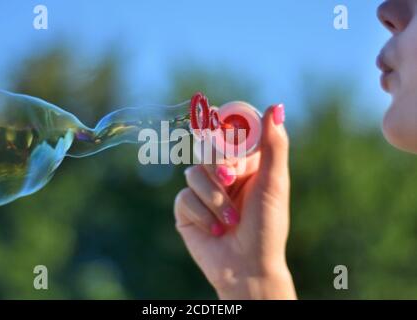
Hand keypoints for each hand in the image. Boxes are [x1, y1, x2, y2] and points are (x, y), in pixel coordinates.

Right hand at [174, 104, 295, 299]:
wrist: (247, 267)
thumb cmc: (267, 226)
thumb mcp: (274, 183)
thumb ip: (273, 145)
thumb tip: (276, 107)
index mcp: (246, 163)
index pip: (229, 134)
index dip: (224, 128)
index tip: (218, 118)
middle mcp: (223, 173)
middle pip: (205, 149)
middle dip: (218, 166)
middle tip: (230, 178)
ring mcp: (203, 190)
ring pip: (193, 173)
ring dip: (214, 198)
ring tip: (230, 219)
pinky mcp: (186, 209)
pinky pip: (183, 197)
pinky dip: (201, 214)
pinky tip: (216, 230)